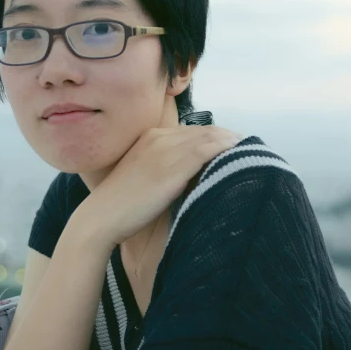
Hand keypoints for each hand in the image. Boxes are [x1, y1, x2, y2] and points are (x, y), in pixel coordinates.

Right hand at [79, 125, 242, 250]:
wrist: (101, 218)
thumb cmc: (121, 207)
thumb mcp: (142, 179)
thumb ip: (163, 170)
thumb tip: (189, 175)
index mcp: (150, 138)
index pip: (192, 131)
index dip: (214, 136)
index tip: (231, 144)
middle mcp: (159, 138)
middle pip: (203, 131)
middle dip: (226, 137)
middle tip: (246, 145)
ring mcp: (166, 150)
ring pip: (209, 138)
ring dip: (230, 141)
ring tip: (249, 148)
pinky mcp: (173, 166)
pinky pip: (207, 150)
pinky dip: (225, 149)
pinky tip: (239, 153)